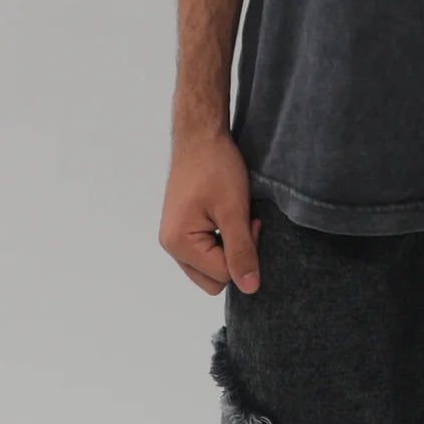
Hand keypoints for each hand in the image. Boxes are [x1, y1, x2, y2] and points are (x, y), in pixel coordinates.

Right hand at [157, 129, 262, 296]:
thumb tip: (250, 289)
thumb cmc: (215, 166)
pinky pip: (203, 252)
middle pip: (213, 279)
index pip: (223, 276)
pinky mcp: (180, 228)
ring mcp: (173, 237)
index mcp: (179, 244)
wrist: (200, 134)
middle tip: (244, 222)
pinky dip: (219, 240)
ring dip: (227, 248)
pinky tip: (224, 215)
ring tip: (233, 217)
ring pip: (209, 267)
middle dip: (234, 255)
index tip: (252, 222)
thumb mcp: (234, 210)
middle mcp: (171, 246)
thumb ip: (242, 251)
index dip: (246, 253)